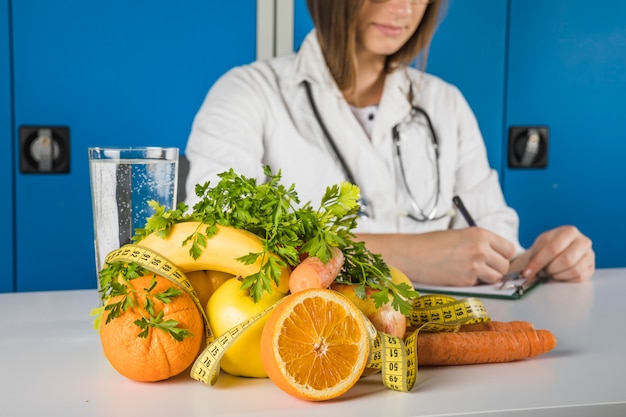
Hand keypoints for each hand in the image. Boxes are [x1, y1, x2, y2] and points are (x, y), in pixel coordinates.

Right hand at [357, 228, 516, 285]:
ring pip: (496, 277)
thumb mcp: (460, 235)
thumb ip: (480, 243)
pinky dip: (473, 283)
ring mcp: (474, 266)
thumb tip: (496, 256)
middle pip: (505, 265)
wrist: (411, 254)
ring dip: (487, 278)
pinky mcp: (466, 281)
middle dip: (496, 268)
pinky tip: (459, 276)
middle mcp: (480, 249)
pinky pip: (480, 285)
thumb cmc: (431, 244)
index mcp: (480, 234)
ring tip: (471, 273)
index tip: (495, 258)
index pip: (509, 248)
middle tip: (482, 268)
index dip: (503, 255)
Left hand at [515, 225, 594, 281]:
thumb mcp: (539, 247)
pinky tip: (559, 274)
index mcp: (568, 231)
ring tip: (550, 271)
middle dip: (550, 269)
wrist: (557, 251)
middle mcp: (583, 241)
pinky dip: (565, 279)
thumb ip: (534, 258)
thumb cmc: (547, 249)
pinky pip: (579, 277)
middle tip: (543, 270)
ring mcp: (589, 255)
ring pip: (574, 270)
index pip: (553, 249)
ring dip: (557, 274)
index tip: (527, 272)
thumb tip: (527, 274)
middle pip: (566, 260)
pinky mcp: (591, 267)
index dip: (538, 262)